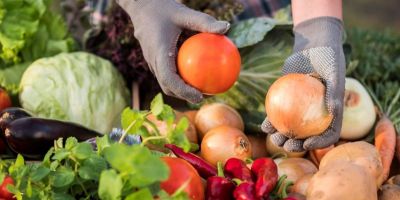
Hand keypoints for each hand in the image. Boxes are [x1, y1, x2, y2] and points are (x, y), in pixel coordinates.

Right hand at [116, 0, 229, 102]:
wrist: (140, 5)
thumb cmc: (163, 8)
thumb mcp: (185, 13)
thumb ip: (204, 22)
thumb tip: (227, 28)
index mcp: (159, 52)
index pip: (169, 79)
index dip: (183, 92)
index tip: (199, 96)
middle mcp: (153, 60)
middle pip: (167, 87)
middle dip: (184, 96)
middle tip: (204, 97)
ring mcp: (151, 61)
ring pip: (165, 82)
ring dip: (180, 90)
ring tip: (201, 90)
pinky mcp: (153, 59)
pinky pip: (166, 73)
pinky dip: (178, 79)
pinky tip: (194, 73)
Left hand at [261, 17, 345, 151]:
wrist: (312, 44)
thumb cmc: (328, 56)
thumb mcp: (334, 71)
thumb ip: (334, 91)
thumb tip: (334, 112)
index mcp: (331, 112)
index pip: (328, 134)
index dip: (319, 144)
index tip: (306, 145)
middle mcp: (316, 113)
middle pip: (307, 136)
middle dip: (296, 145)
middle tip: (286, 146)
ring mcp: (301, 108)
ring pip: (291, 128)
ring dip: (282, 137)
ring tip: (274, 139)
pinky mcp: (287, 100)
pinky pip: (279, 114)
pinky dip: (272, 121)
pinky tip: (264, 126)